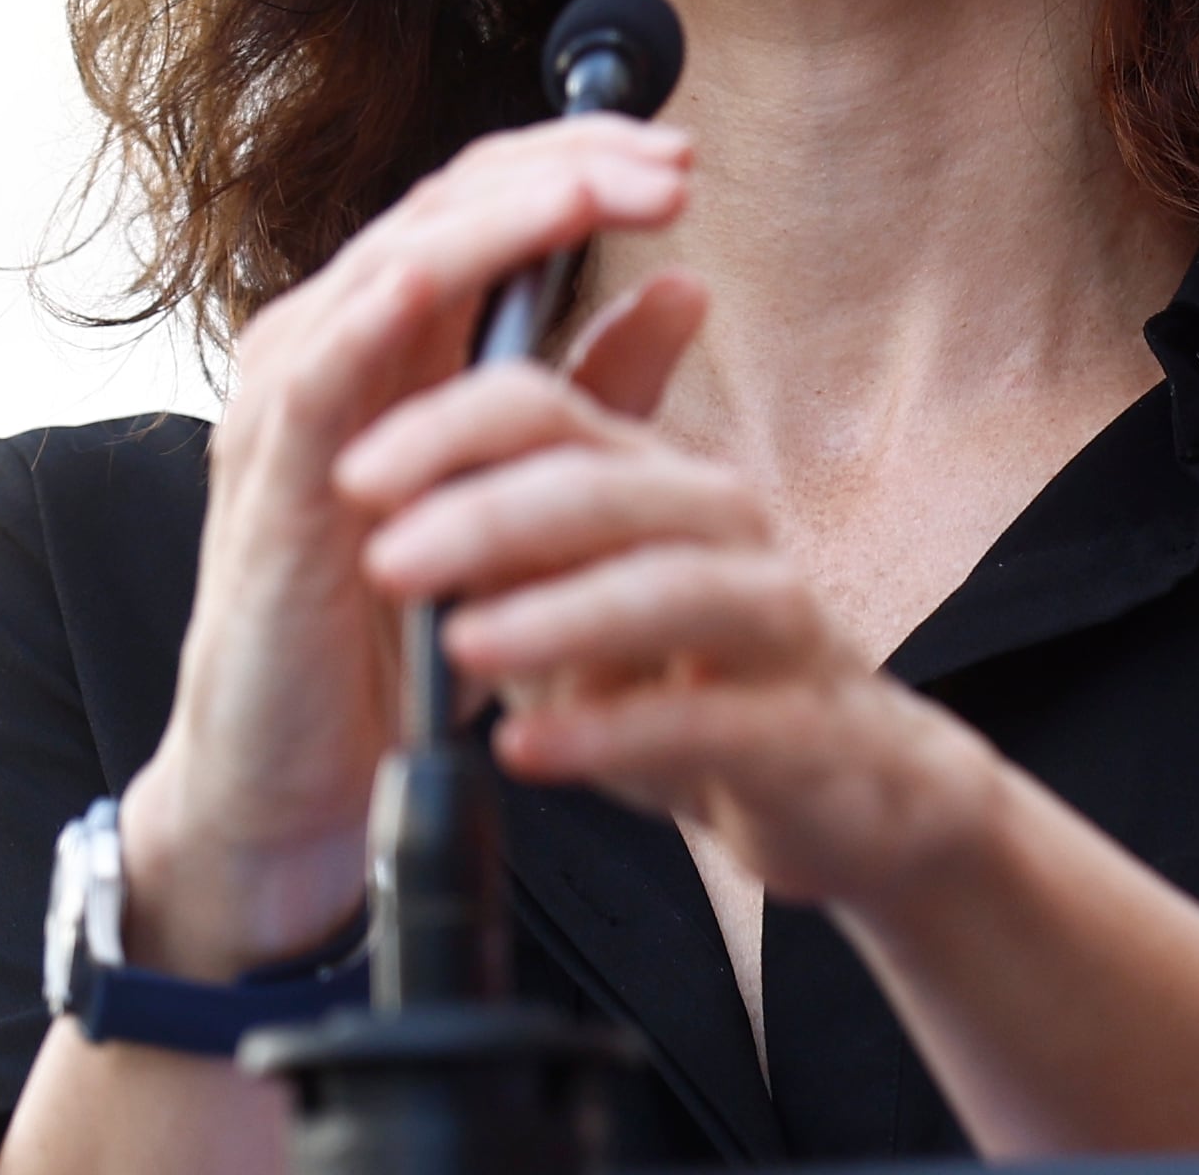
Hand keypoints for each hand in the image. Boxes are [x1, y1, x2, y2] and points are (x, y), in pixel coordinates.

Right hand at [113, 112, 696, 977]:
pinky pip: (315, 380)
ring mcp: (287, 409)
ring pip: (388, 268)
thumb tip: (687, 289)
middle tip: (670, 164)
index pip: (480, 206)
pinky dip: (370, 319)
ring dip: (494, 224)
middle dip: (561, 172)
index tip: (681, 157)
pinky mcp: (263, 487)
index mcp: (393, 340)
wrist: (306, 785)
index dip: (576, 164)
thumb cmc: (406, 639)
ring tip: (590, 193)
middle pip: (443, 210)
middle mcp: (332, 348)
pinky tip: (426, 283)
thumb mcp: (529, 493)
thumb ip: (595, 392)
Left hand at [335, 328, 1004, 914]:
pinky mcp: (804, 724)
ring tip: (462, 644)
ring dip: (554, 613)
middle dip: (485, 514)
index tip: (351, 474)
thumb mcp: (583, 593)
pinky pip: (705, 718)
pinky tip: (528, 750)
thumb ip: (503, 542)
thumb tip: (377, 497)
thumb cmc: (694, 677)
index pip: (541, 408)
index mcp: (650, 477)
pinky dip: (610, 734)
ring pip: (665, 586)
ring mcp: (771, 619)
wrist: (847, 790)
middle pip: (600, 483)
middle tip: (385, 559)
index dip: (444, 429)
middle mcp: (719, 524)